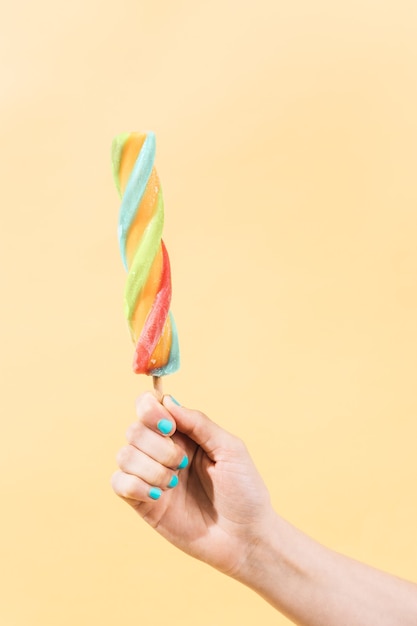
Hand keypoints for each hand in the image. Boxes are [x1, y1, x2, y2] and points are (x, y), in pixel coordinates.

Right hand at [112, 392, 272, 575]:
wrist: (246, 538)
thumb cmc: (245, 491)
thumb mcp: (230, 449)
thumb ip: (199, 422)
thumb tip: (166, 401)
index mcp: (184, 433)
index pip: (149, 407)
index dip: (149, 409)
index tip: (169, 425)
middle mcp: (164, 451)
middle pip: (134, 429)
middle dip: (157, 445)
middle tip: (183, 462)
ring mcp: (151, 477)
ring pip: (124, 454)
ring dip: (150, 467)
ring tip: (174, 483)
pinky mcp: (143, 503)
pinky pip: (118, 483)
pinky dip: (134, 485)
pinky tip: (158, 495)